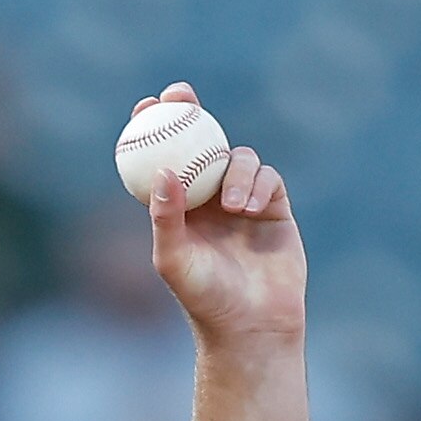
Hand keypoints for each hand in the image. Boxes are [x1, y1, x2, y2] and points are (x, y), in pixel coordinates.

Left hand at [138, 86, 303, 351]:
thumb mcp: (175, 259)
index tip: (147, 106)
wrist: (252, 324)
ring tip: (232, 207)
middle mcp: (209, 199)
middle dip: (191, 111)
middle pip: (201, 142)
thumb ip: (166, 217)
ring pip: (239, 159)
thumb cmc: (204, 299)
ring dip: (235, 171)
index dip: (155, 127)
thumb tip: (163, 171)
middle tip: (182, 96)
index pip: (164, 157)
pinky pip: (268, 178)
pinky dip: (259, 185)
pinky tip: (250, 209)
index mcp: (179, 208)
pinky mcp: (274, 208)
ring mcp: (243, 201)